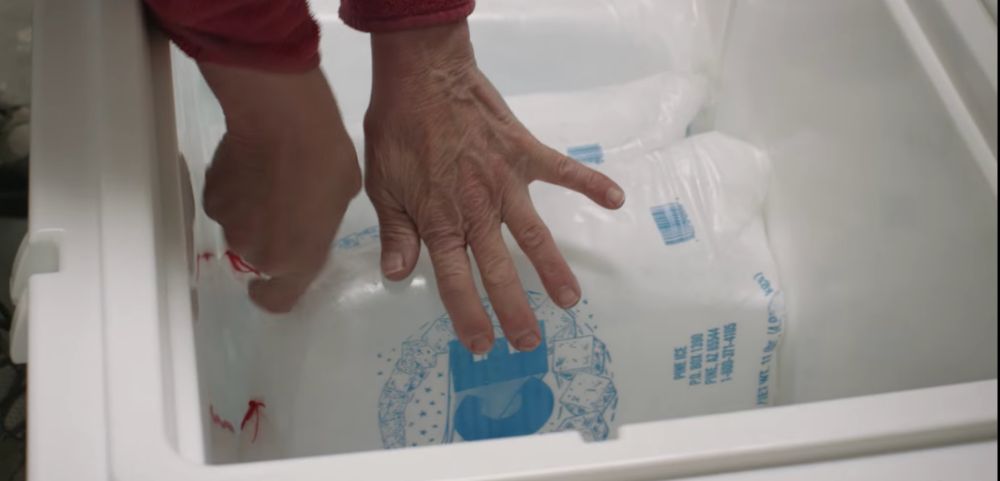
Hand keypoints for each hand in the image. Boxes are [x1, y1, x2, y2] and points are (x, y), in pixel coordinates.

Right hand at [200, 64, 360, 311]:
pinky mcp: (211, 199)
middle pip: (259, 258)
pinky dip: (235, 192)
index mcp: (297, 261)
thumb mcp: (341, 202)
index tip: (273, 280)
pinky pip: (225, 203)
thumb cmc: (327, 161)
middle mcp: (258, 252)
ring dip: (252, 214)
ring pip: (240, 228)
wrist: (284, 123)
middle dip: (270, 238)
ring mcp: (230, 226)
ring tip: (269, 181)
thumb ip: (320, 226)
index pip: (276, 301)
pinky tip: (250, 167)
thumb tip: (309, 220)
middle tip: (286, 206)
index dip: (272, 292)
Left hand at [364, 22, 624, 353]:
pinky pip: (563, 171)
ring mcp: (506, 183)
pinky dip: (590, 183)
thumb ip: (396, 232)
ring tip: (571, 300)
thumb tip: (398, 275)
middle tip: (530, 343)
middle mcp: (478, 210)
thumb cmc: (397, 129)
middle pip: (498, 271)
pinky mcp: (524, 153)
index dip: (469, 317)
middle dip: (515, 311)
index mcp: (441, 221)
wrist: (423, 75)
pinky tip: (616, 199)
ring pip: (534, 236)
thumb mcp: (382, 185)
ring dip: (553, 270)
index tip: (483, 345)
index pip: (455, 282)